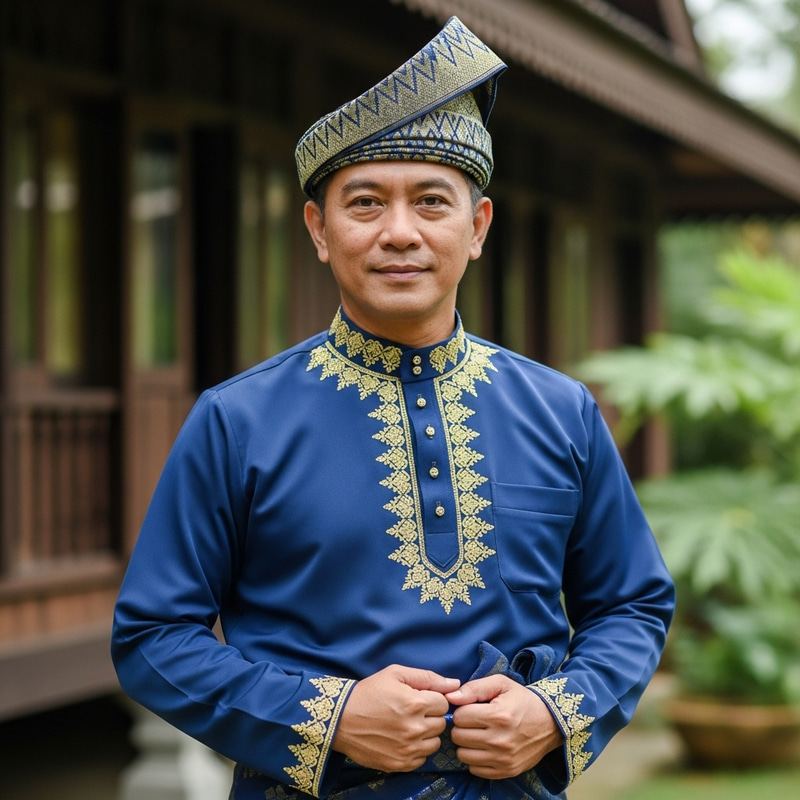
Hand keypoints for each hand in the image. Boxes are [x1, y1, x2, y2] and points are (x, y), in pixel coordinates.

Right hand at [332, 665, 459, 771]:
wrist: (340, 719)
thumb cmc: (369, 692)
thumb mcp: (395, 674)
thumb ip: (427, 677)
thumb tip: (454, 684)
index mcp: (416, 703)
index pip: (444, 703)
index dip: (432, 699)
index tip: (419, 699)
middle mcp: (415, 728)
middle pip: (441, 724)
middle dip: (430, 716)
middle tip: (412, 712)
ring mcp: (408, 749)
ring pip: (434, 743)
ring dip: (425, 734)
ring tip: (407, 726)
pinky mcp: (400, 764)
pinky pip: (422, 759)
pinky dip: (416, 750)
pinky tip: (402, 740)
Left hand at [446, 676, 563, 778]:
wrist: (551, 722)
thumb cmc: (522, 700)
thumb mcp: (501, 684)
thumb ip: (474, 688)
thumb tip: (450, 697)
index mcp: (498, 716)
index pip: (459, 717)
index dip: (462, 711)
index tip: (471, 709)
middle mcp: (500, 740)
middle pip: (458, 737)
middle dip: (462, 727)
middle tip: (473, 722)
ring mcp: (503, 759)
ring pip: (463, 755)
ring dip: (466, 744)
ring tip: (477, 734)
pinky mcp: (507, 771)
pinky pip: (475, 770)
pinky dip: (475, 759)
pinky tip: (484, 748)